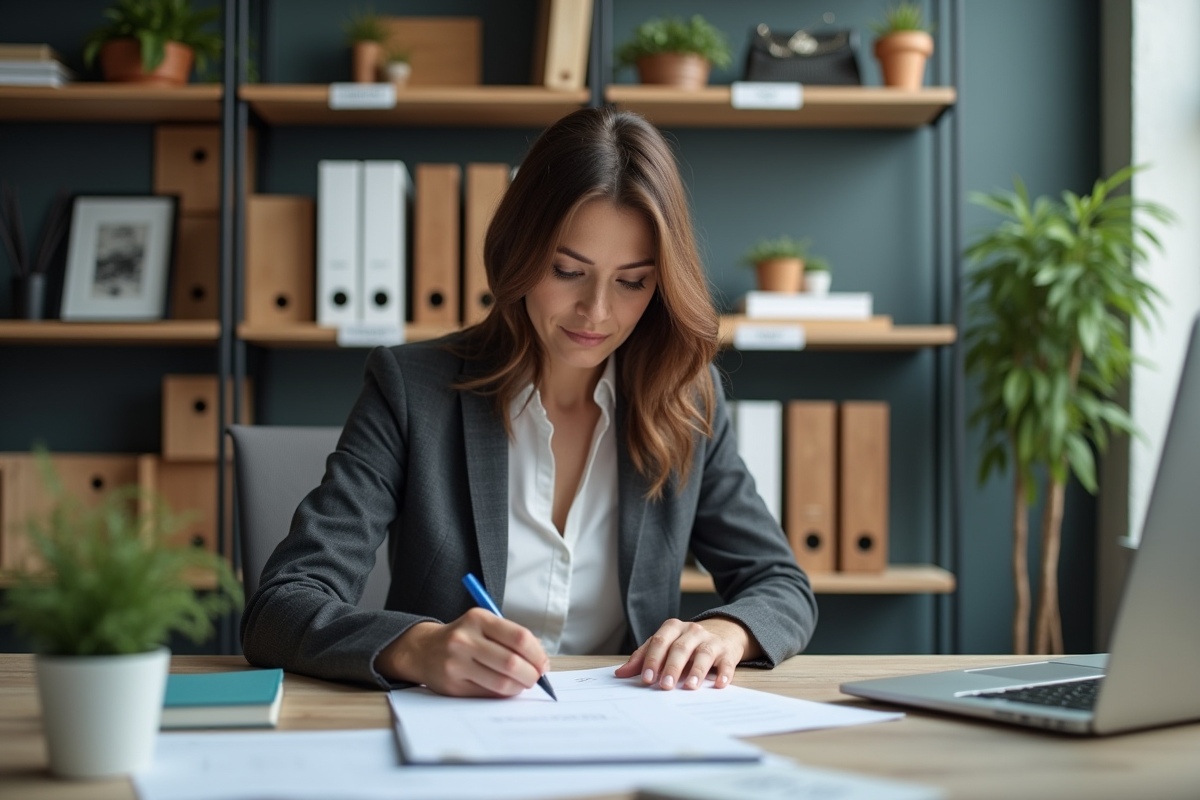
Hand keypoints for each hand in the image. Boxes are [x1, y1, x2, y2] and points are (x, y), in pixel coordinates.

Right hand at [374, 608, 548, 696]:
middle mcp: (465, 639)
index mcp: (478, 619)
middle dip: (531, 675)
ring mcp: (456, 663)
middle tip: (535, 678)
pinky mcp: (452, 685)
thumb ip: (511, 638)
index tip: (543, 664)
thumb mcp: (484, 625)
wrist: (423, 650)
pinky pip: (488, 694)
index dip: (537, 654)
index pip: (519, 637)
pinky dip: (503, 694)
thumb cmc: (464, 637)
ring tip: (521, 684)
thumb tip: (541, 662)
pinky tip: (504, 688)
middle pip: (512, 662)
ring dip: (519, 687)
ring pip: (501, 682)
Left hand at [614, 617, 759, 690]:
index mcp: (672, 628)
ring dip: (696, 671)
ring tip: (689, 687)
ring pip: (703, 654)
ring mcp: (711, 640)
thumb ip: (643, 658)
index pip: (659, 642)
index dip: (652, 660)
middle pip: (679, 648)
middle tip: (665, 686)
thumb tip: (620, 673)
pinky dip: (724, 674)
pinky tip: (718, 684)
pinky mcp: (727, 652)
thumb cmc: (686, 644)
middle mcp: (692, 631)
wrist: (722, 633)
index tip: (647, 679)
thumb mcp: (664, 646)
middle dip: (671, 668)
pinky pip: (726, 663)